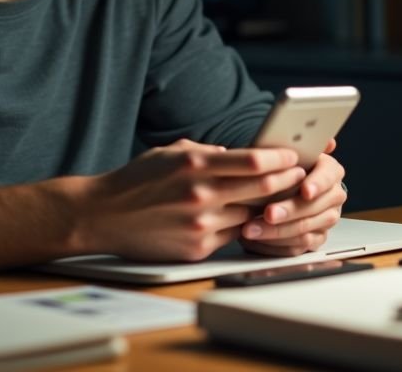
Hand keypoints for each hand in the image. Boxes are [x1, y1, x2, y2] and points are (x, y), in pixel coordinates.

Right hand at [78, 139, 305, 261]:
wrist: (102, 215)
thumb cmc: (136, 180)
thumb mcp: (170, 152)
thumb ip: (207, 152)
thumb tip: (240, 156)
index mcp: (195, 164)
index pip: (254, 161)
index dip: (280, 158)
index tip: (292, 155)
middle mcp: (201, 195)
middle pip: (263, 189)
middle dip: (286, 182)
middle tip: (298, 176)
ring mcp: (200, 225)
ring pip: (252, 215)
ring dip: (267, 208)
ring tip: (278, 199)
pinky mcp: (197, 248)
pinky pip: (232, 235)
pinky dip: (241, 225)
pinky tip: (244, 218)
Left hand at [239, 138, 345, 256]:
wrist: (277, 189)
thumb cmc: (279, 168)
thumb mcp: (283, 153)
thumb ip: (297, 147)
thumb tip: (325, 141)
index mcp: (330, 170)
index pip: (329, 175)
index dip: (317, 183)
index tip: (305, 191)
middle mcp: (333, 195)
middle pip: (314, 207)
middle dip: (289, 211)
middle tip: (268, 213)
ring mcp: (326, 219)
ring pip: (305, 229)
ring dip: (276, 231)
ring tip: (250, 229)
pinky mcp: (315, 239)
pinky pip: (298, 247)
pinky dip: (275, 245)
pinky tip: (257, 241)